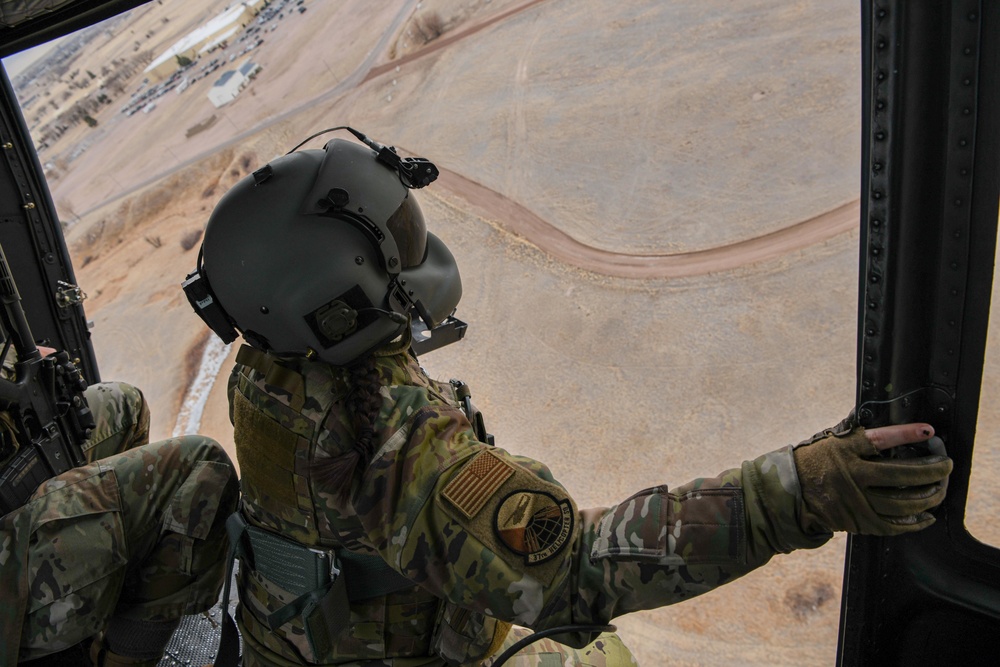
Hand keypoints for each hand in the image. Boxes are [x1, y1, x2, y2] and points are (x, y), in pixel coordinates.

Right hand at [792, 420, 952, 535]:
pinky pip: (893, 525)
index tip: (928, 431)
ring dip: (928, 496)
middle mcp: (851, 476)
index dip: (905, 434)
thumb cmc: (812, 462)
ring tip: (940, 489)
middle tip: (946, 465)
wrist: (788, 493)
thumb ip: (855, 432)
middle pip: (899, 475)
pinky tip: (927, 515)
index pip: (879, 439)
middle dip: (930, 470)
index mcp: (843, 451)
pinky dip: (914, 522)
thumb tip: (878, 416)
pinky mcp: (858, 521)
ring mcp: (855, 501)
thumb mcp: (829, 441)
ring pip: (902, 503)